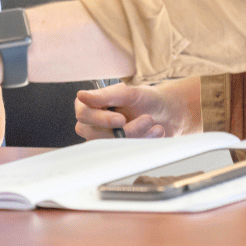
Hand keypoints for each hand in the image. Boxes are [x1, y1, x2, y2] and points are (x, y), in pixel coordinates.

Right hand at [75, 82, 190, 140]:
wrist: (164, 112)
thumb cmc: (144, 99)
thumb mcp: (128, 92)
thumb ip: (105, 95)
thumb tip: (81, 96)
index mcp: (89, 104)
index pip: (84, 114)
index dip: (101, 119)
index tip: (121, 119)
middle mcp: (92, 122)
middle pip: (95, 134)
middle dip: (125, 130)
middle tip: (147, 119)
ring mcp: (103, 138)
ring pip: (111, 145)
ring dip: (137, 135)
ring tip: (154, 123)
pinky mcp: (116, 150)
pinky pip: (124, 153)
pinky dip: (143, 143)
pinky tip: (155, 132)